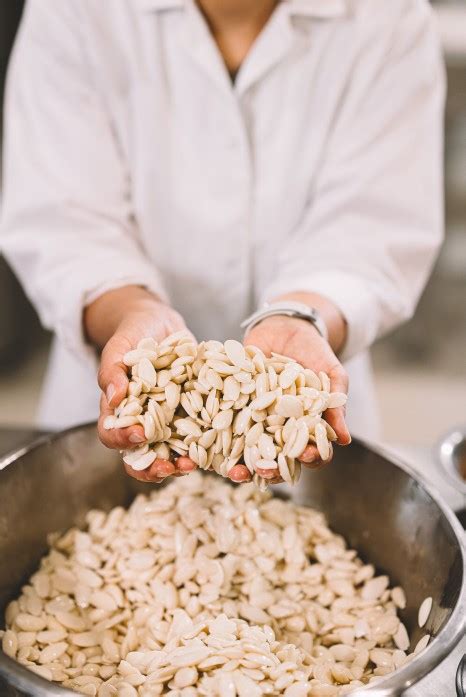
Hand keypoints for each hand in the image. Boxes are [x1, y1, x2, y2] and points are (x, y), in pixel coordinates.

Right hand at [85, 286, 197, 482]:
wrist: (159, 323)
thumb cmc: (133, 333)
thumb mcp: (119, 345)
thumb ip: (112, 370)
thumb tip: (114, 395)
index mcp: (118, 410)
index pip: (111, 434)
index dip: (122, 439)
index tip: (138, 434)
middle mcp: (141, 421)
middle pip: (140, 456)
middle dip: (151, 468)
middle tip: (167, 469)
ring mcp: (166, 421)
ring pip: (169, 453)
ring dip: (178, 464)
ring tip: (192, 466)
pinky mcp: (190, 415)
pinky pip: (196, 435)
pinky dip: (204, 444)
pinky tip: (217, 446)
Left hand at [228, 313, 349, 483]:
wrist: (286, 327)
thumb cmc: (314, 352)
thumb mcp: (331, 375)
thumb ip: (336, 404)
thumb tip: (346, 439)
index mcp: (306, 427)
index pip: (310, 452)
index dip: (310, 459)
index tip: (308, 456)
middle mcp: (280, 428)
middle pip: (276, 459)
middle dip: (270, 471)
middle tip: (264, 473)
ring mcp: (256, 419)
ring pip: (248, 450)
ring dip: (241, 464)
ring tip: (234, 472)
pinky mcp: (235, 405)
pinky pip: (226, 423)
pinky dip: (217, 435)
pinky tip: (211, 442)